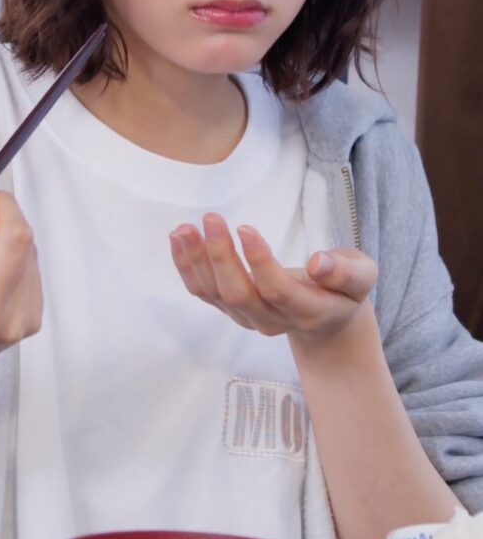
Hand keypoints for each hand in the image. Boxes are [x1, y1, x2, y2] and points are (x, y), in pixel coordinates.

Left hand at [169, 213, 376, 346]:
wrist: (328, 319)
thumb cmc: (345, 289)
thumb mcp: (362, 276)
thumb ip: (346, 272)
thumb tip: (317, 263)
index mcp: (308, 310)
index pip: (276, 290)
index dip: (258, 261)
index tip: (244, 228)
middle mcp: (273, 320)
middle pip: (239, 294)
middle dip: (221, 257)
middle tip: (211, 218)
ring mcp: (248, 318)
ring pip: (216, 294)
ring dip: (197, 260)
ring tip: (185, 228)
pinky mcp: (231, 309)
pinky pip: (203, 292)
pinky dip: (186, 267)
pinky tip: (177, 239)